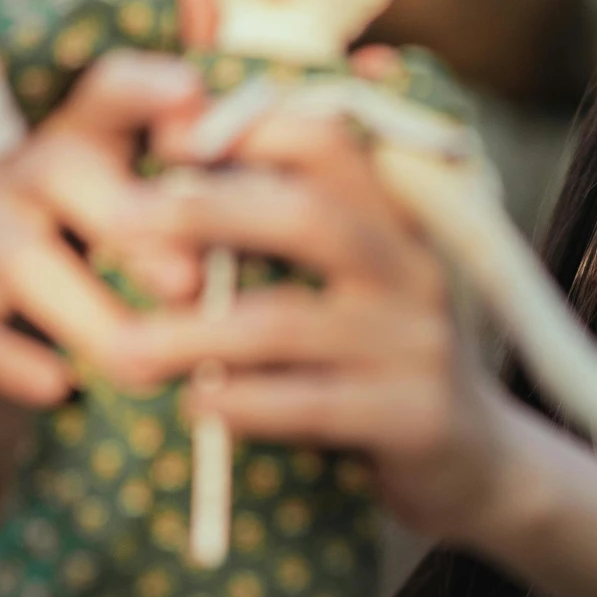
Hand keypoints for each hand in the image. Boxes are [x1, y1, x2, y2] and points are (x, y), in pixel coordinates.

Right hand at [0, 49, 208, 407]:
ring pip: (20, 256)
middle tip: (192, 285)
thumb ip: (212, 181)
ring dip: (89, 314)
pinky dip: (8, 359)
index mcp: (92, 139)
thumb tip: (261, 66)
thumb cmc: (121, 277)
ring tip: (149, 369)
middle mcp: (24, 171)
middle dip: (130, 221)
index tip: (191, 97)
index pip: (110, 90)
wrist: (23, 368)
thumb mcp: (167, 227)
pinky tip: (59, 388)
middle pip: (64, 166)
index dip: (146, 87)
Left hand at [118, 111, 541, 543]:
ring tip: (122, 349)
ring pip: (290, 323)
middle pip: (306, 217)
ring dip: (195, 333)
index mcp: (394, 223)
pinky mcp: (415, 417)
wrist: (481, 466)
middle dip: (204, 212)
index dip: (248, 130)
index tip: (165, 139)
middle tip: (115, 220)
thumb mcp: (362, 285)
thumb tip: (186, 168)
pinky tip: (196, 407)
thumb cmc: (386, 363)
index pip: (329, 143)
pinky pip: (313, 405)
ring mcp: (418, 344)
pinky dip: (245, 405)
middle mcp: (411, 270)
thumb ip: (302, 231)